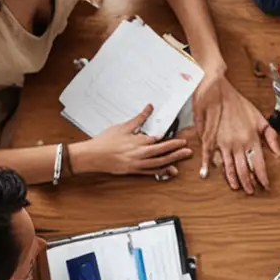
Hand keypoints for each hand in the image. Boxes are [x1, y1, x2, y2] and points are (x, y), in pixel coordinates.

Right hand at [74, 104, 192, 177]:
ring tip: (183, 158)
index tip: (181, 138)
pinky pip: (150, 172)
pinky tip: (170, 170)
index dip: (171, 140)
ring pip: (158, 163)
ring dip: (172, 160)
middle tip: (187, 149)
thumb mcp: (122, 127)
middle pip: (162, 152)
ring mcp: (136, 164)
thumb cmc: (105, 141)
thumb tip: (149, 107)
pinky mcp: (133, 171)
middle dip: (176, 150)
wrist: (92, 156)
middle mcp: (139, 154)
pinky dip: (161, 171)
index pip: (158, 140)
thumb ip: (139, 118)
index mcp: (137, 142)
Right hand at [192, 69, 279, 194]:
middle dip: (249, 182)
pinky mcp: (210, 139)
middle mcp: (238, 143)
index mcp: (251, 138)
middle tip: (252, 192)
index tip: (265, 185)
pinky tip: (207, 175)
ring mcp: (223, 143)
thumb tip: (278, 152)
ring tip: (238, 188)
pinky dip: (209, 167)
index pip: (258, 163)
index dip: (262, 177)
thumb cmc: (237, 102)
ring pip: (229, 166)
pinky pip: (211, 156)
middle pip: (244, 169)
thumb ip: (270, 136)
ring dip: (234, 179)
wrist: (216, 90)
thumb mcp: (259, 117)